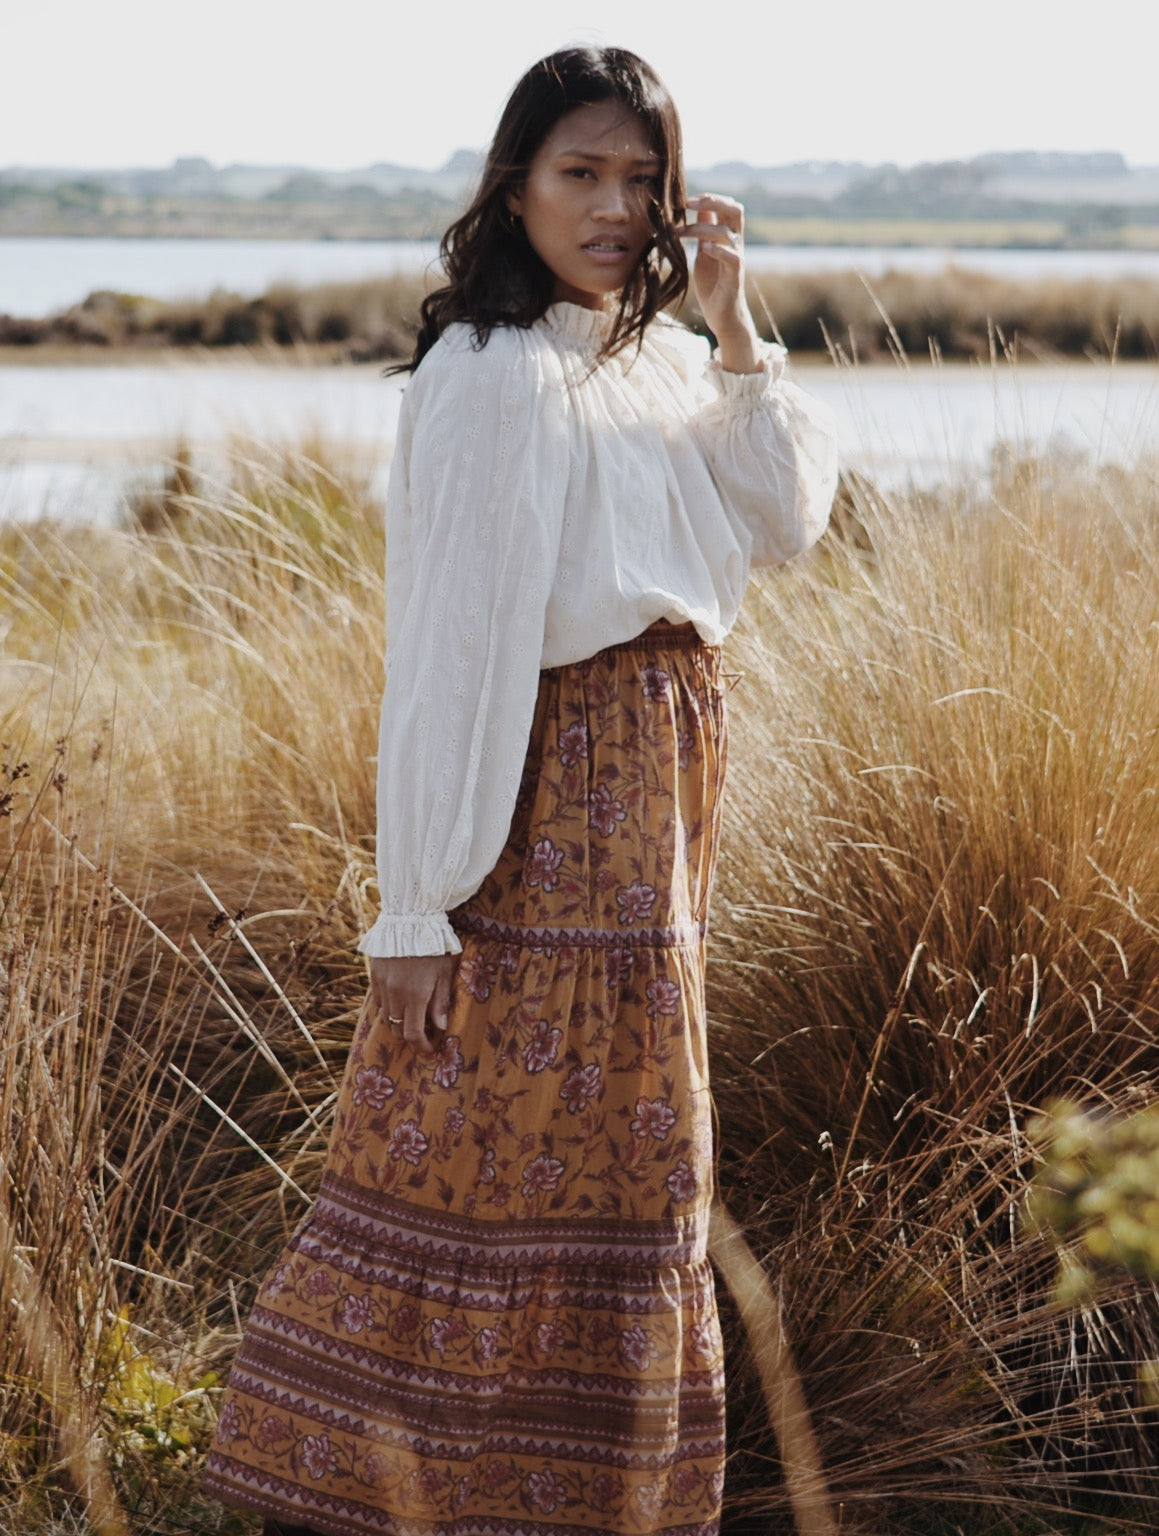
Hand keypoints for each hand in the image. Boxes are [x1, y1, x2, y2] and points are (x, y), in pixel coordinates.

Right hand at [368, 954, 456, 1055]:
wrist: (410, 920)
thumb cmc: (433, 947)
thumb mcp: (444, 974)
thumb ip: (441, 1002)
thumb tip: (440, 1027)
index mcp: (415, 995)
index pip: (413, 1034)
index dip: (421, 1046)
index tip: (429, 1050)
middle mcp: (395, 994)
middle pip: (397, 1029)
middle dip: (410, 1037)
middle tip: (424, 1033)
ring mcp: (382, 985)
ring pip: (385, 1017)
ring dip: (398, 1022)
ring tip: (412, 1016)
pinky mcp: (374, 976)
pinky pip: (378, 1001)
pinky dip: (388, 1007)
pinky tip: (399, 1000)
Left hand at [684, 193, 761, 373]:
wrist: (722, 316)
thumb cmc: (712, 285)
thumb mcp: (704, 253)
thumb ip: (704, 233)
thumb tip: (699, 210)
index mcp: (729, 237)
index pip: (728, 207)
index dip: (710, 199)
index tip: (687, 201)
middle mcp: (736, 245)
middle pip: (735, 210)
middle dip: (712, 201)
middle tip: (688, 203)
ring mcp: (737, 260)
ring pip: (727, 232)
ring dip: (700, 229)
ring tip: (678, 232)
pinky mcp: (735, 278)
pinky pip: (734, 259)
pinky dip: (719, 250)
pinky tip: (704, 249)